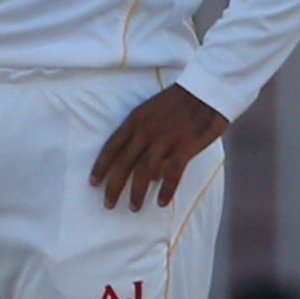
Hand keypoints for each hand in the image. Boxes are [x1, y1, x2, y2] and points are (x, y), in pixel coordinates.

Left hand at [91, 83, 227, 211]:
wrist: (206, 91)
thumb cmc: (179, 102)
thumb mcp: (152, 113)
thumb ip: (144, 137)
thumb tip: (149, 173)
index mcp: (135, 120)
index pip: (111, 147)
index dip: (101, 166)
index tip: (92, 183)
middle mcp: (146, 131)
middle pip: (124, 163)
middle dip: (114, 186)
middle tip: (107, 204)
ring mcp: (165, 139)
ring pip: (144, 171)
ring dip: (137, 192)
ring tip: (134, 208)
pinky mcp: (185, 147)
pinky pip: (172, 173)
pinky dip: (167, 190)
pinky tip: (162, 202)